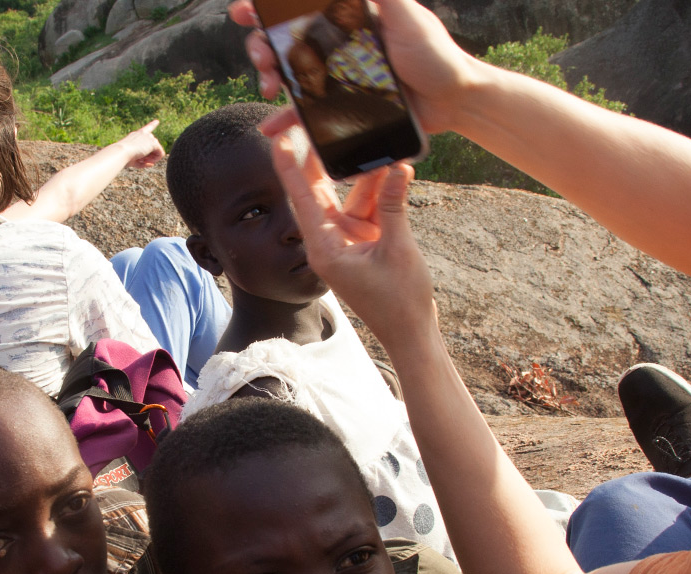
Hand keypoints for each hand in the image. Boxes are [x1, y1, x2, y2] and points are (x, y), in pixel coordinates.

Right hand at [113, 120, 164, 167]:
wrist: (121, 152)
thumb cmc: (123, 157)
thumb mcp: (133, 161)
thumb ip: (143, 162)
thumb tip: (152, 164)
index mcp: (136, 135)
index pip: (146, 129)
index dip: (152, 125)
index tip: (157, 121)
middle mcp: (143, 134)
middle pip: (153, 145)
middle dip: (149, 156)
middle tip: (141, 160)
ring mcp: (149, 137)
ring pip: (157, 150)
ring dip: (152, 158)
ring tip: (142, 160)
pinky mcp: (153, 142)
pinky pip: (160, 153)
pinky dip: (155, 159)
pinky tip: (147, 160)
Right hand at [230, 0, 478, 133]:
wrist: (453, 99)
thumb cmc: (435, 53)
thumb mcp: (405, 14)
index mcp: (346, 15)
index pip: (297, 5)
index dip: (266, 7)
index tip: (245, 12)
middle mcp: (336, 42)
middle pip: (283, 37)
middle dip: (261, 44)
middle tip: (262, 56)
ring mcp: (337, 73)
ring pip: (288, 71)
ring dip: (267, 74)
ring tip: (269, 84)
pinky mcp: (342, 104)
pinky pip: (307, 110)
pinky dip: (285, 118)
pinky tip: (270, 127)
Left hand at [260, 112, 436, 341]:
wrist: (411, 332)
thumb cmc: (399, 300)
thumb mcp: (397, 248)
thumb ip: (393, 206)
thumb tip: (396, 167)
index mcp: (324, 248)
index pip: (301, 199)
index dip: (290, 167)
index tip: (278, 139)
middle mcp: (329, 241)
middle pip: (320, 191)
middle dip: (322, 159)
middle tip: (318, 124)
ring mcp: (347, 240)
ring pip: (351, 196)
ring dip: (368, 176)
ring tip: (382, 148)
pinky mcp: (364, 241)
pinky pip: (369, 207)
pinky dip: (382, 192)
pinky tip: (396, 171)